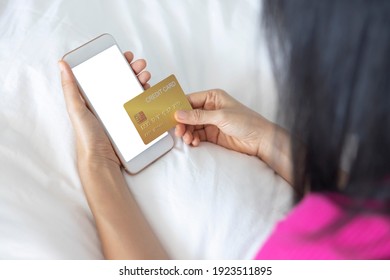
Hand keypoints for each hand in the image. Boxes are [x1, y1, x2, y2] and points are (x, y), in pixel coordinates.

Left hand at [59, 52, 150, 167]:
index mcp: (94, 97)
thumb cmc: (87, 136)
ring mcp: (121, 111)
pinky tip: (149, 92)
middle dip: (134, 69)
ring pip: (134, 90)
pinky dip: (146, 97)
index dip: (117, 62)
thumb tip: (62, 63)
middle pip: (123, 80)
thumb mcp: (76, 109)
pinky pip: (140, 106)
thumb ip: (70, 88)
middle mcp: (108, 102)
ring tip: (146, 76)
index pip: (107, 74)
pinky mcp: (131, 121)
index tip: (126, 56)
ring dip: (142, 80)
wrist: (102, 160)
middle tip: (141, 65)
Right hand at [174, 89, 274, 156]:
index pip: (190, 100)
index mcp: (213, 97)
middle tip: (178, 131)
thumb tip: (178, 114)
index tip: (169, 115)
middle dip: (182, 123)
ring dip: (187, 132)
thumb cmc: (246, 122)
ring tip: (187, 139)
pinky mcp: (212, 134)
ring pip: (191, 126)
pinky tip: (194, 142)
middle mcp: (210, 108)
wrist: (260, 140)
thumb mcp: (220, 116)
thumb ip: (198, 116)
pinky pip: (197, 135)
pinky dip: (193, 139)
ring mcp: (211, 122)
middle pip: (188, 114)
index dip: (179, 107)